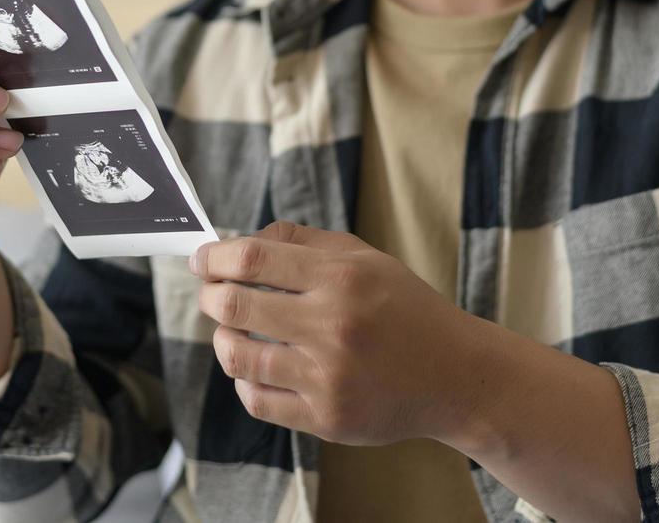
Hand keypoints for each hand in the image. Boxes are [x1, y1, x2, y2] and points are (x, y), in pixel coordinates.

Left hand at [189, 221, 478, 446]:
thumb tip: (240, 241)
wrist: (455, 375)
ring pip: (239, 356)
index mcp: (342, 276)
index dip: (215, 258)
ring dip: (223, 339)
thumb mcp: (365, 258)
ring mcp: (328, 376)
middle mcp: (333, 325)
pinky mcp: (326, 417)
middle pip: (236, 305)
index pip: (253, 259)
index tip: (202, 260)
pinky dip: (243, 380)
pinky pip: (257, 400)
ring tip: (230, 331)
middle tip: (212, 293)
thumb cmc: (405, 309)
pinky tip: (252, 368)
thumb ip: (303, 242)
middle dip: (211, 296)